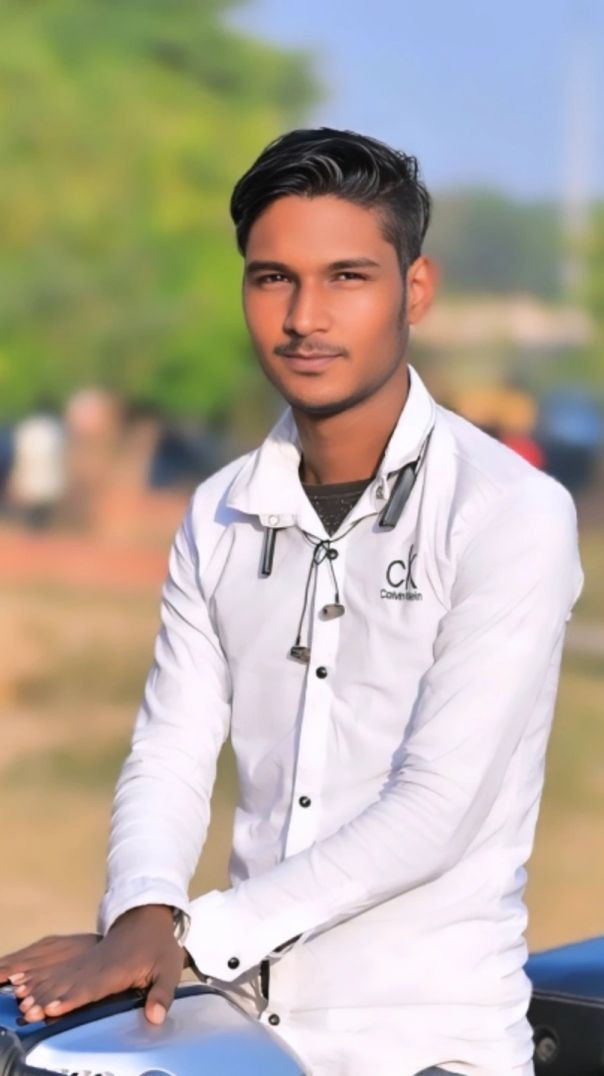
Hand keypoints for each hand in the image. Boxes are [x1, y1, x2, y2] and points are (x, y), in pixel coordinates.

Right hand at [3, 906, 185, 1024]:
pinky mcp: (79, 955)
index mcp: (118, 968)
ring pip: (58, 972)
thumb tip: (155, 1018)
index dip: (74, 997)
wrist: (147, 916)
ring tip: (20, 998)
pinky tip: (20, 979)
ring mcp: (86, 957)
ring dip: (39, 985)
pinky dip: (37, 972)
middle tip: (28, 1009)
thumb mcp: (169, 969)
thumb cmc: (159, 947)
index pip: (93, 986)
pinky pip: (55, 964)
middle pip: (69, 981)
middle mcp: (97, 963)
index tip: (55, 1007)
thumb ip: (162, 994)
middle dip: (48, 996)